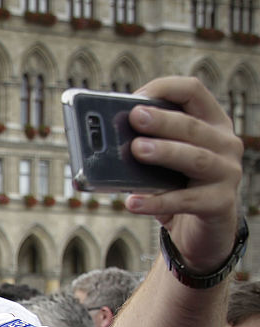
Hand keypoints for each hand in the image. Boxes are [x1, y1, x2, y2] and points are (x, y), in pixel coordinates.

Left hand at [127, 76, 242, 270]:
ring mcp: (227, 173)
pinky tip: (132, 202)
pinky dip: (157, 201)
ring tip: (136, 149)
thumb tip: (105, 142)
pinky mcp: (220, 204)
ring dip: (164, 152)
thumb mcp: (163, 162)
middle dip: (162, 121)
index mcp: (211, 122)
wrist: (200, 230)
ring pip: (194, 158)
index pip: (193, 91)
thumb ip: (145, 145)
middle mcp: (225, 143)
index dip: (164, 89)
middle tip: (134, 117)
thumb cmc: (177, 186)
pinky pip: (186, 201)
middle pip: (192, 126)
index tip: (135, 98)